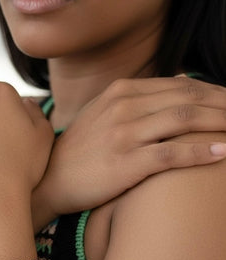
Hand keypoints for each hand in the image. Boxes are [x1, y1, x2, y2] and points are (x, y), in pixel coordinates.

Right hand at [33, 76, 225, 223]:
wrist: (50, 179)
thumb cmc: (81, 150)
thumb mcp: (104, 113)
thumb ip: (140, 97)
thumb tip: (182, 79)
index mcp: (121, 92)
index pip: (181, 85)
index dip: (216, 93)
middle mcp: (123, 106)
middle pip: (189, 99)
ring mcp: (124, 133)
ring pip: (186, 120)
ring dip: (223, 123)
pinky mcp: (125, 162)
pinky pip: (172, 153)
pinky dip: (201, 152)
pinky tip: (222, 153)